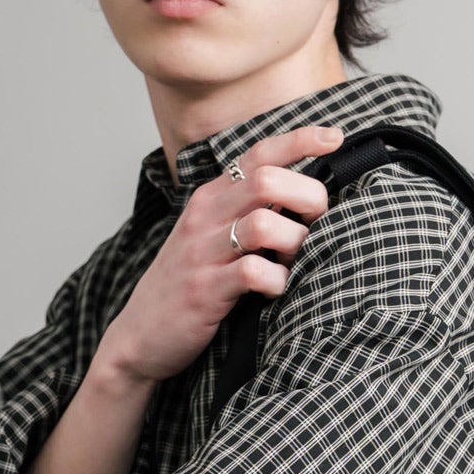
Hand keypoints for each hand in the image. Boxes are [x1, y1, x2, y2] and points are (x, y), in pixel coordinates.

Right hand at [94, 123, 344, 386]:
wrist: (139, 336)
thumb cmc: (186, 285)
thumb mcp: (211, 237)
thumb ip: (248, 212)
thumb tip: (303, 199)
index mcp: (211, 198)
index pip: (258, 153)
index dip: (300, 140)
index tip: (334, 137)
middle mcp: (205, 216)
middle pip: (268, 180)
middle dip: (309, 197)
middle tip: (319, 224)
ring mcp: (203, 252)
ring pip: (265, 224)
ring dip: (295, 242)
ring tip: (295, 262)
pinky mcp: (205, 289)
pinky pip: (254, 272)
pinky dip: (277, 281)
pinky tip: (275, 289)